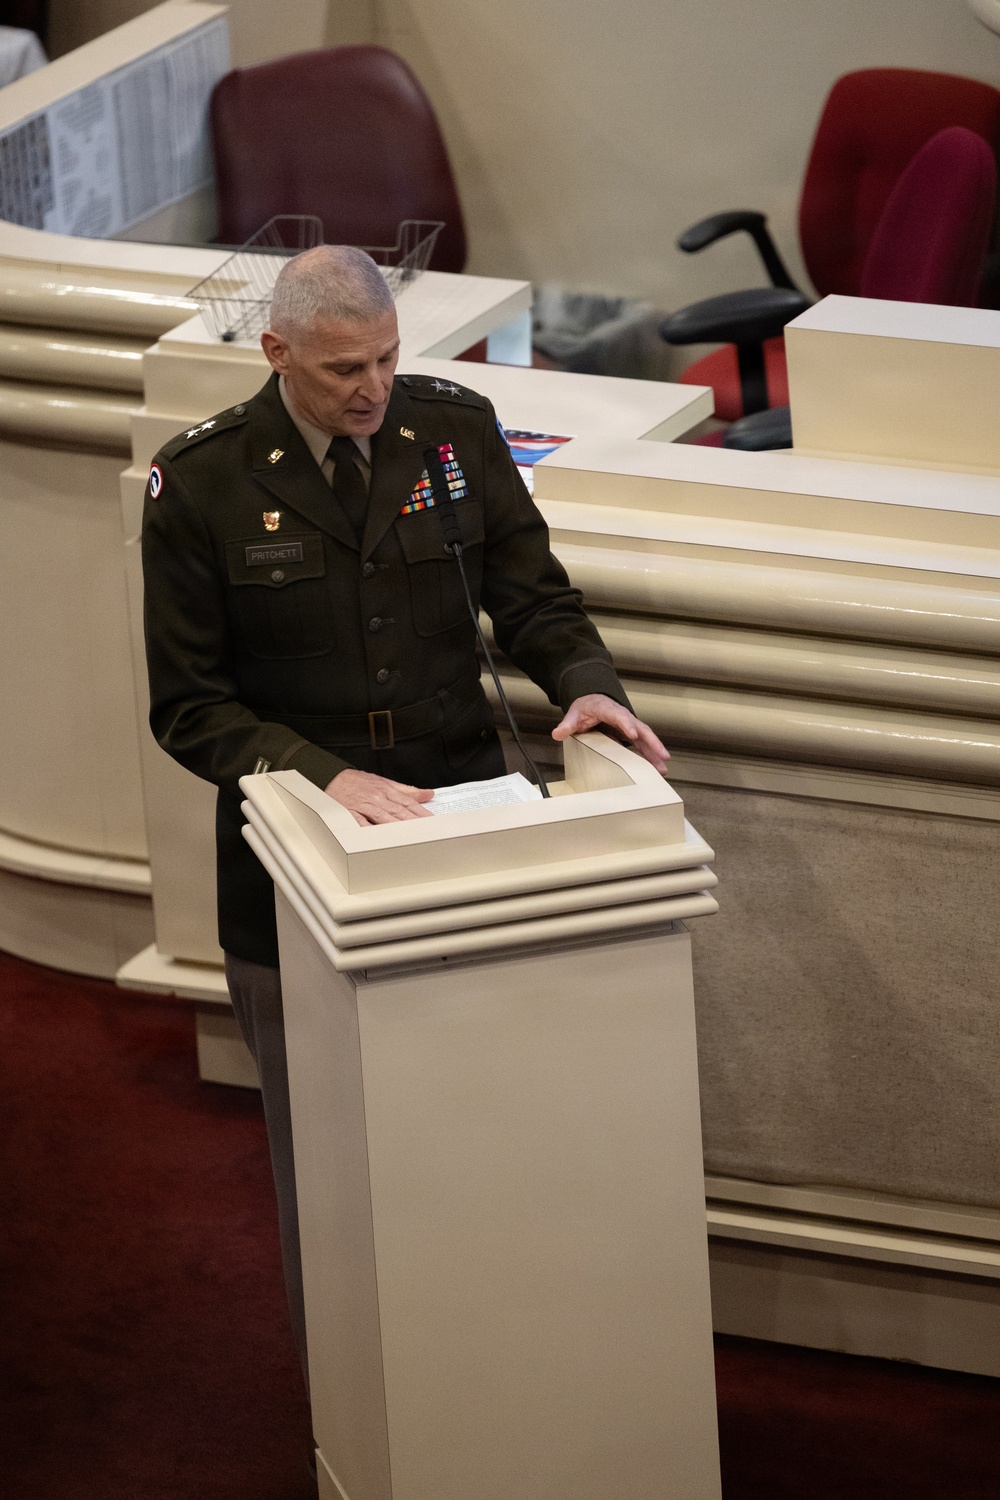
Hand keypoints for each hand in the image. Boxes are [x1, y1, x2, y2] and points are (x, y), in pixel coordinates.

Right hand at [324, 768, 433, 825]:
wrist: (331, 778)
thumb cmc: (356, 781)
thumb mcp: (383, 781)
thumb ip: (406, 789)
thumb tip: (426, 793)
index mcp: (386, 790)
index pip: (408, 802)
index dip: (421, 812)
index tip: (432, 820)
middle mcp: (377, 798)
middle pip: (399, 811)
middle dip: (414, 821)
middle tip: (427, 830)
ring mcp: (364, 806)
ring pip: (384, 817)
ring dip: (398, 826)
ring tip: (410, 836)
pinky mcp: (351, 814)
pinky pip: (361, 824)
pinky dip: (370, 830)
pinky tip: (379, 837)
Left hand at [551, 694, 669, 773]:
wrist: (592, 701)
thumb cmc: (585, 707)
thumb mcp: (574, 713)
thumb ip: (567, 724)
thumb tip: (558, 733)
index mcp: (608, 709)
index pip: (619, 716)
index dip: (626, 724)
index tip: (633, 734)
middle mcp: (623, 717)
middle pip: (641, 728)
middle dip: (652, 742)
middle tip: (662, 755)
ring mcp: (629, 726)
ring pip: (646, 738)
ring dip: (655, 753)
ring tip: (663, 768)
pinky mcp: (631, 734)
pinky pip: (642, 745)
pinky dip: (650, 756)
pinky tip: (657, 769)